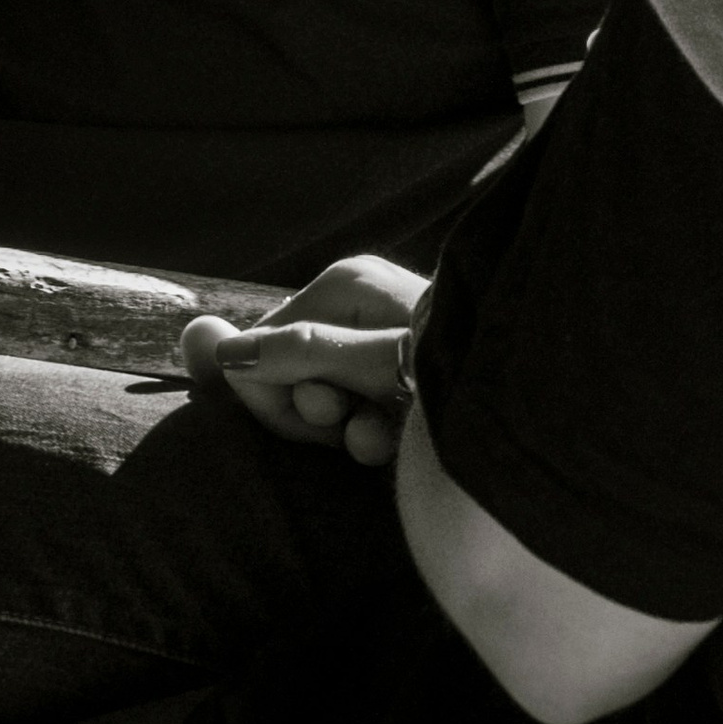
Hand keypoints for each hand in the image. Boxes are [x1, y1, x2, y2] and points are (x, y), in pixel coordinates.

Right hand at [185, 253, 425, 466]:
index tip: (310, 419)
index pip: (259, 348)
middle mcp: (357, 304)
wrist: (517, 392)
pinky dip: (372, 432)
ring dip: (346, 429)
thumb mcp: (358, 363)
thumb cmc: (437, 366)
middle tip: (347, 419)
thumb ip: (287, 354)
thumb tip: (205, 343)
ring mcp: (377, 340)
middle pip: (286, 376)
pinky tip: (398, 440)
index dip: (270, 396)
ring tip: (384, 432)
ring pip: (323, 401)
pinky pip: (358, 410)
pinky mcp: (397, 375)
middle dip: (312, 412)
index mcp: (342, 283)